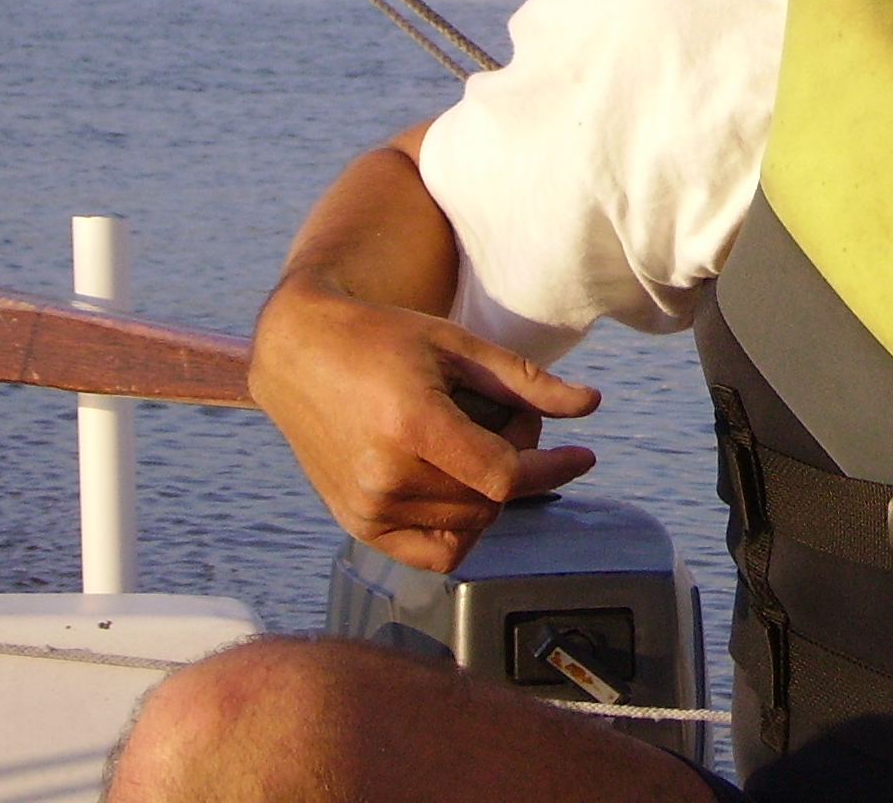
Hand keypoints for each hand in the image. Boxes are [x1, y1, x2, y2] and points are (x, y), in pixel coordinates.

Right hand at [250, 275, 601, 571]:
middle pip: (491, 498)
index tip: (584, 456)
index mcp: (411, 427)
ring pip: (470, 524)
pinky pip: (435, 553)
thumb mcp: (458, 345)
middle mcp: (385, 478)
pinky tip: (460, 483)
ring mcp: (367, 509)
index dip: (553, 467)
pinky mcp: (357, 525)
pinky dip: (462, 526)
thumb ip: (526, 382)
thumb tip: (592, 405)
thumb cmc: (383, 338)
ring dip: (490, 489)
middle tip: (503, 415)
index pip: (504, 476)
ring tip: (470, 437)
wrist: (300, 353)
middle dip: (518, 459)